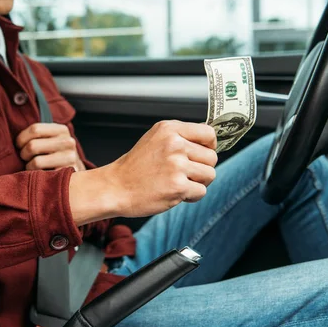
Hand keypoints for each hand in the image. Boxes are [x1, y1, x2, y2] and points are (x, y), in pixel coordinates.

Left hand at [16, 123, 85, 171]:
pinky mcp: (66, 174)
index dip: (21, 138)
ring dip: (28, 166)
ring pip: (36, 162)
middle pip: (32, 146)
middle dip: (23, 154)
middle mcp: (68, 142)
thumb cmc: (54, 152)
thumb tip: (9, 126)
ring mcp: (69, 158)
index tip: (19, 145)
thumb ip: (37, 133)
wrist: (74, 170)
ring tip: (31, 166)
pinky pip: (42, 175)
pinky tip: (39, 174)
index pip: (35, 129)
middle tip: (25, 157)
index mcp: (62, 130)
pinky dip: (36, 176)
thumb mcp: (50, 138)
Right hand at [69, 121, 216, 224]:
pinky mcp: (178, 186)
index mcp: (169, 129)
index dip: (209, 146)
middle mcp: (174, 144)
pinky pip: (201, 192)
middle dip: (202, 168)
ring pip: (210, 175)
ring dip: (197, 183)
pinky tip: (175, 193)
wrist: (115, 187)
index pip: (208, 133)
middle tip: (183, 173)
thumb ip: (180, 136)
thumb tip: (209, 140)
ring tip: (178, 182)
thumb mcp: (155, 139)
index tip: (202, 153)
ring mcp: (176, 165)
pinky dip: (191, 196)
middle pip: (212, 157)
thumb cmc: (135, 167)